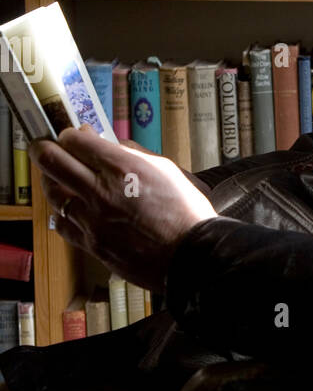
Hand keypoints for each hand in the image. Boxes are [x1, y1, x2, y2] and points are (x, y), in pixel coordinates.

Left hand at [28, 126, 218, 293]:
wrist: (193, 256)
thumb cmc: (185, 212)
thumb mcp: (165, 168)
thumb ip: (130, 153)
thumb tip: (104, 142)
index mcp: (121, 167)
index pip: (74, 140)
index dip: (69, 134)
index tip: (72, 136)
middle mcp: (101, 191)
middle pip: (52, 161)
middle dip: (42, 148)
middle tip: (42, 146)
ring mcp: (93, 220)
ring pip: (53, 194)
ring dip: (50, 181)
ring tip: (56, 178)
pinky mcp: (92, 245)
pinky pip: (63, 225)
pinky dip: (62, 213)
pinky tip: (69, 209)